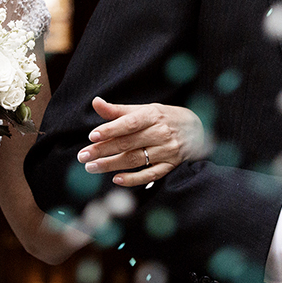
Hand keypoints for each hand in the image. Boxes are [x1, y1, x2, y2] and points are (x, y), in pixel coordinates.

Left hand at [77, 97, 206, 185]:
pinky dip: (133, 179)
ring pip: (135, 160)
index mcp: (153, 115)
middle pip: (128, 143)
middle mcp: (161, 133)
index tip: (92, 136)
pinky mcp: (171, 166)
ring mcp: (167, 151)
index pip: (129, 123)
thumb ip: (118, 110)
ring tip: (91, 167)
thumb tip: (95, 102)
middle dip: (103, 150)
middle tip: (83, 156)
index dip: (111, 129)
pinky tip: (116, 180)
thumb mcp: (145, 109)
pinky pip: (150, 175)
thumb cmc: (166, 117)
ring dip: (111, 165)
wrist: (198, 129)